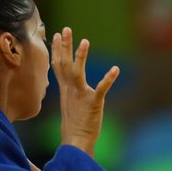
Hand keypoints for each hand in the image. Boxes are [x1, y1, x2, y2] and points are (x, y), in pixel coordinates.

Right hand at [50, 27, 118, 155]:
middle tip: (66, 29)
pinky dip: (108, 79)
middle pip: (65, 64)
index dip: (57, 50)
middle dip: (65, 46)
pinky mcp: (93, 103)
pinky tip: (115, 69)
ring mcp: (81, 96)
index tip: (56, 34)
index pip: (58, 66)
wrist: (76, 141)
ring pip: (78, 72)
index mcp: (65, 89)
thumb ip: (70, 91)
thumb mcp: (69, 104)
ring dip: (81, 56)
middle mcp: (70, 90)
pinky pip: (101, 89)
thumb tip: (70, 84)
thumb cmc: (74, 124)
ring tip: (85, 41)